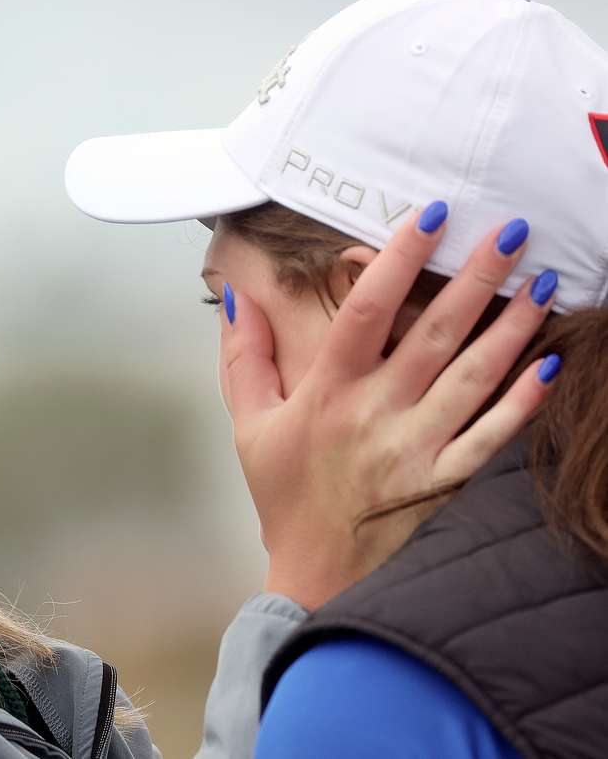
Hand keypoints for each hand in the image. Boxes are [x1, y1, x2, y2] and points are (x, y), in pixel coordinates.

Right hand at [219, 206, 557, 609]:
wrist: (317, 570)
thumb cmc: (285, 492)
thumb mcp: (248, 423)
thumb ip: (242, 357)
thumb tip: (237, 297)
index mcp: (327, 393)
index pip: (366, 311)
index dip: (399, 259)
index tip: (430, 216)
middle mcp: (375, 414)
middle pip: (433, 333)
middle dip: (477, 276)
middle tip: (511, 230)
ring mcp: (416, 448)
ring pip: (474, 376)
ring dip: (511, 326)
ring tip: (541, 279)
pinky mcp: (446, 480)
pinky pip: (493, 435)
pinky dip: (525, 401)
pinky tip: (550, 362)